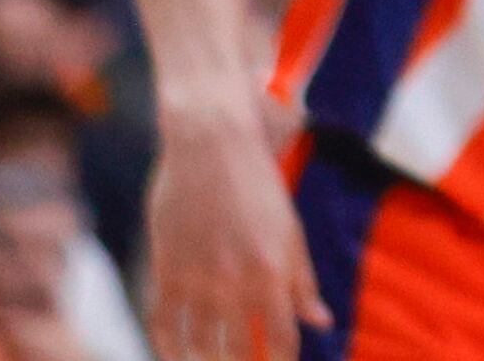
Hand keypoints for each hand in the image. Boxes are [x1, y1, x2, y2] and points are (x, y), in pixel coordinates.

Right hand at [144, 101, 318, 360]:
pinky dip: (167, 347)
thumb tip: (321, 322)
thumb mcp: (291, 231)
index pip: (280, 338)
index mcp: (273, 272)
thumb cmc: (259, 187)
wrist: (211, 145)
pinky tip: (175, 356)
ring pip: (199, 344)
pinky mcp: (165, 269)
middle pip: (237, 349)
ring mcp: (197, 278)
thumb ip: (303, 281)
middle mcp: (235, 282)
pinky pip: (162, 323)